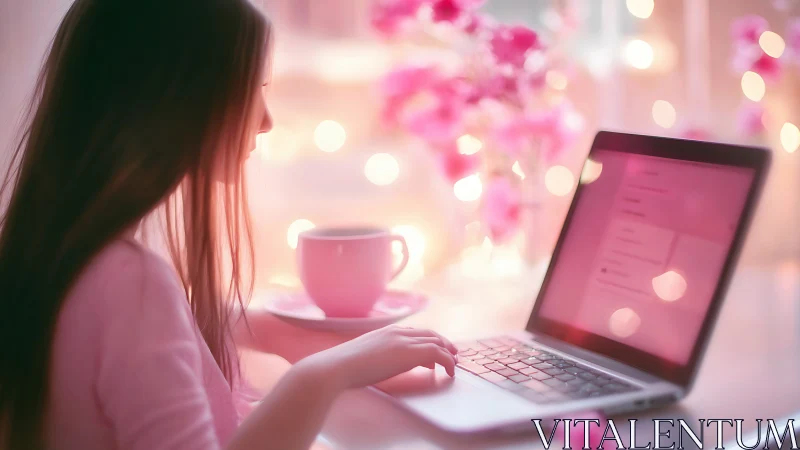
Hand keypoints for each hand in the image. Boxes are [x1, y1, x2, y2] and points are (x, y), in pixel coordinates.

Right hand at [297, 325, 458, 390]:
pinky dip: (448, 361)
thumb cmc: (343, 366)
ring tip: (455, 363)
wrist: (337, 366)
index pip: (414, 332)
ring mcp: (404, 340)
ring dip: (448, 352)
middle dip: (443, 343)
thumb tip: (381, 363)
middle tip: (453, 354)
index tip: (433, 352)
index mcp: (386, 331)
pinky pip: (438, 353)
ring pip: (436, 341)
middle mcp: (397, 332)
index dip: (426, 341)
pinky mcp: (410, 352)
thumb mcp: (363, 355)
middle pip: (429, 334)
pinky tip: (449, 372)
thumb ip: (376, 355)